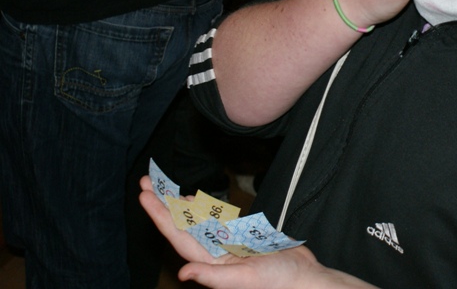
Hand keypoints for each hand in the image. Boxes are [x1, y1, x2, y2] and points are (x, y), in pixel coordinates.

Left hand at [139, 177, 374, 288]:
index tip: (145, 196)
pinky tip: (196, 201)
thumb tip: (184, 273)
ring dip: (180, 205)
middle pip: (182, 226)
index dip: (160, 216)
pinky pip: (217, 221)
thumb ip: (214, 276)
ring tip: (165, 189)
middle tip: (146, 183)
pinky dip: (205, 209)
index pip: (178, 237)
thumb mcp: (246, 279)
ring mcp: (227, 245)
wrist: (305, 278)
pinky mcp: (241, 238)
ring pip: (197, 222)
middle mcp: (215, 254)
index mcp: (212, 264)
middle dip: (163, 205)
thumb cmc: (279, 282)